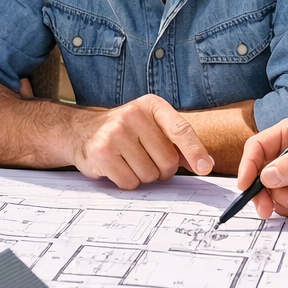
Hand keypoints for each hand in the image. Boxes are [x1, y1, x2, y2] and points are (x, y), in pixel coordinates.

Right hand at [67, 94, 214, 189]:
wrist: (82, 131)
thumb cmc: (125, 132)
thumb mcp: (151, 127)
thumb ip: (176, 143)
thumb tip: (204, 164)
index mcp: (151, 105)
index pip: (179, 130)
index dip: (194, 151)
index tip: (205, 167)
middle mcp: (133, 114)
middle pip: (167, 161)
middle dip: (161, 170)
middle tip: (147, 161)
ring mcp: (115, 132)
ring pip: (149, 175)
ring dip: (143, 176)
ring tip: (129, 161)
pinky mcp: (101, 151)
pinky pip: (129, 182)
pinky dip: (126, 182)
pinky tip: (117, 167)